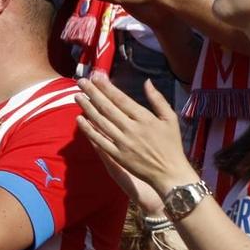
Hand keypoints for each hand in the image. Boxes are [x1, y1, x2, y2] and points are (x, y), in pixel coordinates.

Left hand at [74, 72, 198, 197]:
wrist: (170, 172)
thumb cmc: (171, 144)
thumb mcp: (170, 118)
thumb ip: (158, 99)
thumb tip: (147, 82)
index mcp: (144, 118)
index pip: (120, 99)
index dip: (106, 87)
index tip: (96, 77)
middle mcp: (131, 129)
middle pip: (107, 108)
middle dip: (93, 93)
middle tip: (81, 82)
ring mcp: (122, 143)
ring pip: (100, 122)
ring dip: (87, 108)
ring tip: (77, 96)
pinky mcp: (117, 155)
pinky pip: (99, 140)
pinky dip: (88, 130)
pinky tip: (80, 119)